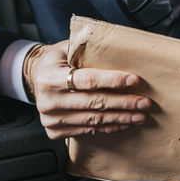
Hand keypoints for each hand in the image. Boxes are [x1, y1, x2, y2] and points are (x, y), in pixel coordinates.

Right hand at [24, 40, 152, 139]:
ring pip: (93, 120)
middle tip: (144, 102)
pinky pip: (88, 131)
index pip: (87, 80)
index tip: (133, 80)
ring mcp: (50, 119)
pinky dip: (108, 127)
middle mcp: (48, 100)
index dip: (112, 81)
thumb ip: (87, 51)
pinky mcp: (55, 131)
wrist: (35, 77)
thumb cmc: (56, 60)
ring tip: (140, 115)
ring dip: (120, 118)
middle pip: (94, 103)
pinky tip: (123, 123)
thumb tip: (121, 51)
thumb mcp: (66, 48)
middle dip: (123, 103)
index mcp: (50, 77)